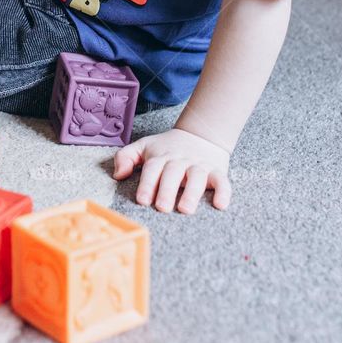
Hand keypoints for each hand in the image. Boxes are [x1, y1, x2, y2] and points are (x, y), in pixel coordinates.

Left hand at [112, 127, 231, 213]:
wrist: (201, 133)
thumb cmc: (168, 147)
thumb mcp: (144, 146)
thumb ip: (126, 156)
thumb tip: (118, 174)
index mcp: (161, 156)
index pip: (152, 168)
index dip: (147, 184)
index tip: (143, 200)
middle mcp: (180, 160)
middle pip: (173, 173)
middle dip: (167, 190)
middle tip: (162, 207)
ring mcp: (199, 165)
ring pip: (197, 177)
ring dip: (192, 193)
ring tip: (185, 209)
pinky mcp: (217, 171)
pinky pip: (222, 181)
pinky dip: (223, 192)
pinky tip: (220, 204)